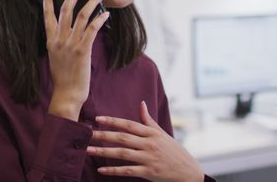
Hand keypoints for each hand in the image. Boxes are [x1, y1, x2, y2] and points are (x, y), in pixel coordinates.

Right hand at [44, 0, 109, 120]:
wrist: (67, 94)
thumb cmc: (64, 78)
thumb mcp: (56, 57)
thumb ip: (60, 42)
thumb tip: (69, 29)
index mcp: (51, 40)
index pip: (47, 14)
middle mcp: (59, 39)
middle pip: (66, 8)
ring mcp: (70, 44)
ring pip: (81, 16)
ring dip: (92, 1)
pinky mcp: (83, 50)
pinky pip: (92, 30)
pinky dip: (99, 19)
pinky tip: (106, 14)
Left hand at [86, 101, 204, 181]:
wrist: (189, 173)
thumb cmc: (174, 152)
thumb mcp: (162, 134)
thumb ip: (149, 120)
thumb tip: (141, 103)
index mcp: (152, 133)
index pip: (129, 124)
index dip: (113, 121)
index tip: (98, 119)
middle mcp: (149, 144)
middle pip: (123, 138)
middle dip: (103, 135)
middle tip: (87, 134)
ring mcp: (149, 158)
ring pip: (123, 154)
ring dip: (104, 152)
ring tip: (89, 150)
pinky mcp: (149, 172)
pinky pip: (128, 171)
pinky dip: (114, 170)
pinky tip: (101, 170)